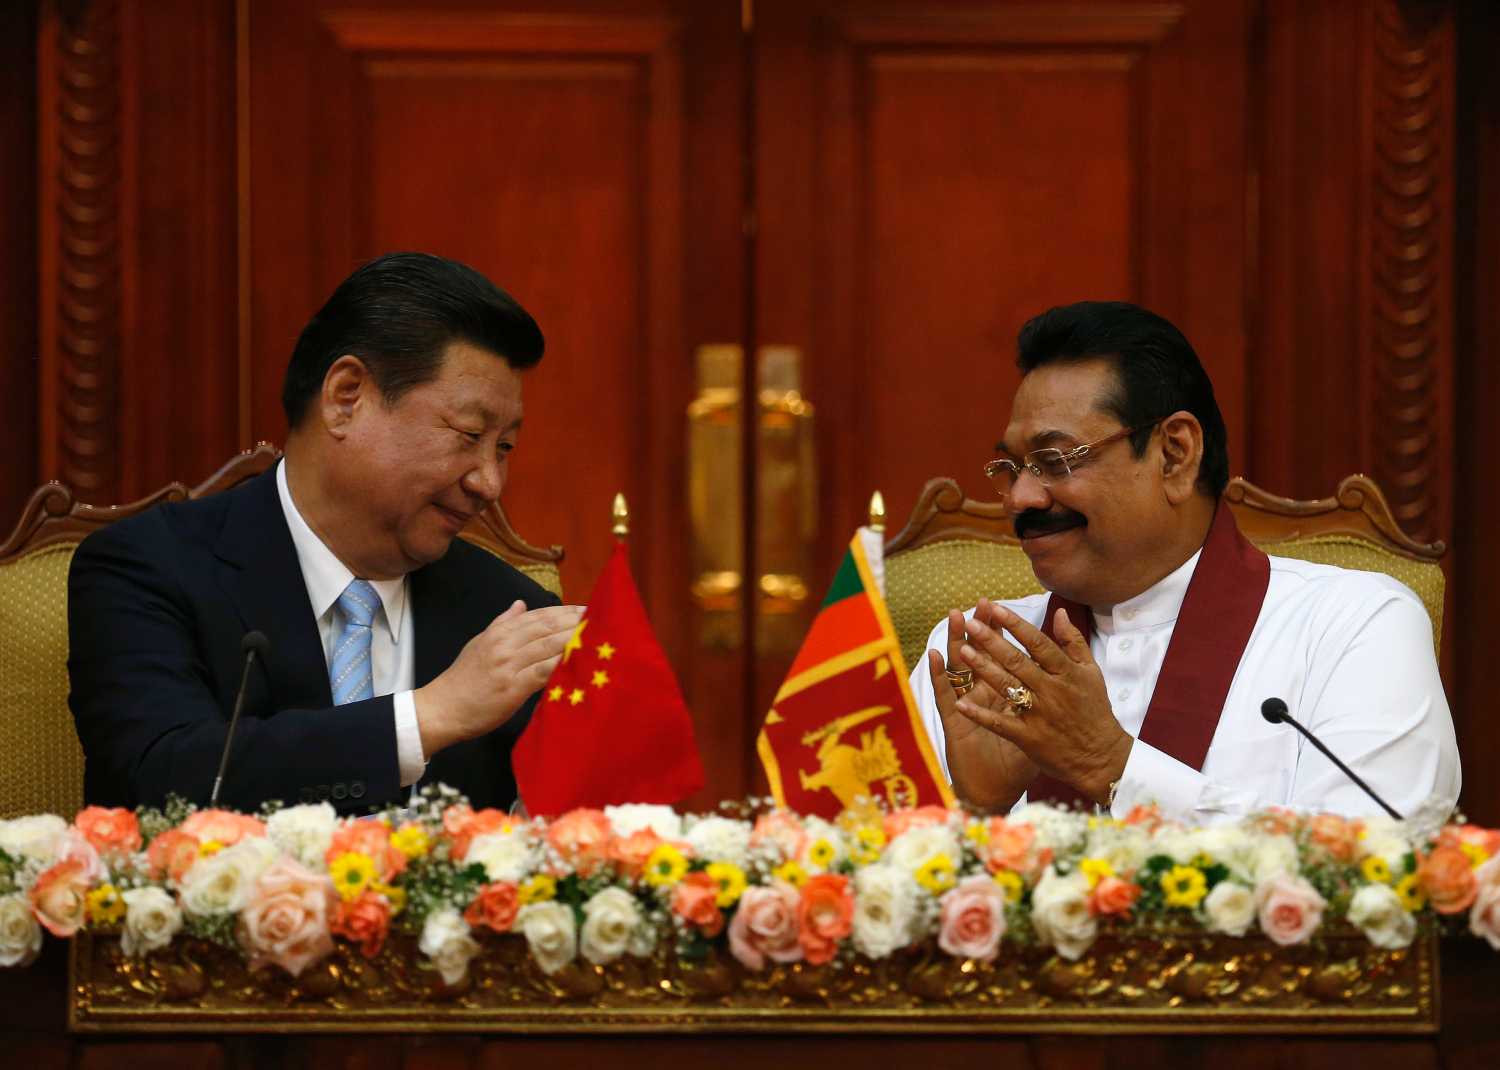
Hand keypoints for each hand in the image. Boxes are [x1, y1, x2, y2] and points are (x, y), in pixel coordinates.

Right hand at [414, 601, 585, 756]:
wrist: (441, 709)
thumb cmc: (462, 680)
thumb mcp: (479, 644)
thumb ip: (502, 624)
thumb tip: (520, 604)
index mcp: (499, 632)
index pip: (539, 616)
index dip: (565, 611)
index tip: (588, 608)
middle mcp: (505, 644)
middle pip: (548, 627)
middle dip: (576, 622)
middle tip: (603, 619)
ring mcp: (509, 665)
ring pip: (549, 647)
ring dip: (575, 640)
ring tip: (599, 637)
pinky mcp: (513, 688)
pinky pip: (544, 672)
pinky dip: (564, 665)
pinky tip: (581, 662)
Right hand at [926, 600, 1038, 811]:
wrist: (995, 794)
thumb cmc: (1018, 767)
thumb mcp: (1039, 734)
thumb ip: (1048, 707)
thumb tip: (1067, 683)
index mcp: (1005, 696)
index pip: (1002, 658)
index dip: (1002, 634)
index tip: (1000, 609)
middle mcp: (982, 698)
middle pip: (980, 656)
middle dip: (979, 630)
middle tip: (975, 603)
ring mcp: (965, 708)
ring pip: (960, 669)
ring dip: (956, 642)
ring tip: (953, 618)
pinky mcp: (953, 723)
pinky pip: (945, 697)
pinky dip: (940, 676)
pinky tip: (933, 655)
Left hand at [953, 604, 1131, 804]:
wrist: (1101, 756)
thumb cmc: (1095, 710)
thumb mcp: (1091, 672)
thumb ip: (1073, 641)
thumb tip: (1060, 611)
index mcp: (1067, 672)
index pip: (1039, 643)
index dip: (1017, 624)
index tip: (996, 608)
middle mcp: (1052, 691)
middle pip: (1018, 661)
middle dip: (993, 641)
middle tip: (971, 623)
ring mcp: (1039, 714)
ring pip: (1007, 687)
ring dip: (983, 668)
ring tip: (963, 650)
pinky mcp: (1029, 738)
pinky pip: (1001, 724)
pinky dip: (980, 715)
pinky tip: (961, 704)